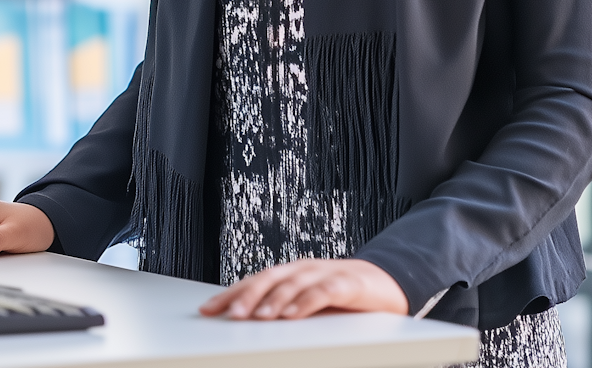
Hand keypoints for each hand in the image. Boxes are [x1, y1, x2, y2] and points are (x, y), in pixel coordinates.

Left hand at [199, 258, 408, 320]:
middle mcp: (303, 269)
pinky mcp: (348, 284)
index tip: (207, 310)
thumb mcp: (305, 301)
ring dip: (275, 299)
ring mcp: (326, 273)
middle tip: (230, 314)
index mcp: (289, 274)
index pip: (253, 281)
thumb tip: (244, 322)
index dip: (230, 294)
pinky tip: (294, 314)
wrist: (384, 283)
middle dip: (247, 295)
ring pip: (294, 283)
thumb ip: (280, 307)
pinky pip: (325, 291)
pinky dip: (307, 301)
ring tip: (260, 317)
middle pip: (269, 277)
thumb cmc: (339, 296)